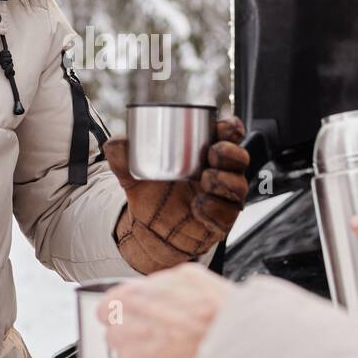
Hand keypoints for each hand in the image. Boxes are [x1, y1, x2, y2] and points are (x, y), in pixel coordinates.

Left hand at [98, 262, 235, 357]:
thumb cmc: (217, 308)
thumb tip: (146, 291)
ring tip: (170, 352)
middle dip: (132, 335)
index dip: (121, 313)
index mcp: (129, 301)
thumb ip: (156, 285)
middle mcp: (124, 329)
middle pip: (114, 335)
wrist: (238, 342)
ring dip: (142, 355)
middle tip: (158, 336)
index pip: (106, 308)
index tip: (132, 317)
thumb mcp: (186, 277)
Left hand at [104, 117, 249, 274]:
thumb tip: (117, 141)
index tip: (223, 128)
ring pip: (238, 187)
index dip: (232, 128)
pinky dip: (215, 210)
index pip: (229, 134)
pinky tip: (198, 207)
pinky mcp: (220, 222)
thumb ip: (122, 154)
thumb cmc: (150, 191)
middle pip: (240, 158)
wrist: (148, 229)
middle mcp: (219, 172)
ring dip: (225, 181)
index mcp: (204, 151)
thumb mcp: (132, 171)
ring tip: (205, 180)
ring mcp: (222, 199)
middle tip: (212, 153)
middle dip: (231, 153)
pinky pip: (227, 216)